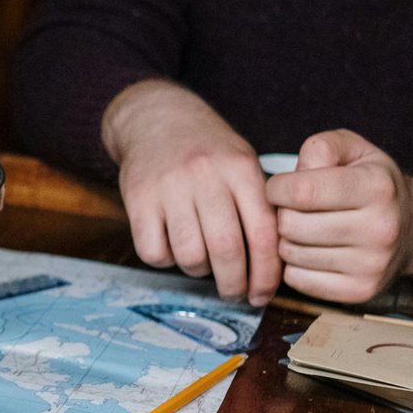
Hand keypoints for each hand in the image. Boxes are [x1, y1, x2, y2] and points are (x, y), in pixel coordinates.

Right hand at [101, 80, 280, 303]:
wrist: (156, 118)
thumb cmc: (208, 151)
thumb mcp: (243, 162)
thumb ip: (261, 206)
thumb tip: (275, 268)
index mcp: (240, 168)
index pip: (263, 233)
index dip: (267, 274)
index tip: (263, 295)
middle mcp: (205, 175)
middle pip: (227, 249)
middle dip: (234, 284)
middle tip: (235, 294)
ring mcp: (169, 186)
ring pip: (190, 255)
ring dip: (199, 271)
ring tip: (201, 261)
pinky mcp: (138, 198)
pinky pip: (154, 252)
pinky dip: (165, 260)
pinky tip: (171, 245)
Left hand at [266, 130, 412, 302]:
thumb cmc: (371, 182)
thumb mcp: (353, 150)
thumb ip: (320, 148)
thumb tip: (291, 178)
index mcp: (376, 187)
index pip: (302, 191)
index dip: (277, 188)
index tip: (280, 187)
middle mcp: (380, 228)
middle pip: (291, 225)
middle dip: (282, 214)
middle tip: (295, 209)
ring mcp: (372, 265)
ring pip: (291, 254)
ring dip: (287, 240)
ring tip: (307, 228)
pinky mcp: (361, 291)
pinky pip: (297, 280)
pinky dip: (294, 265)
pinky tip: (313, 250)